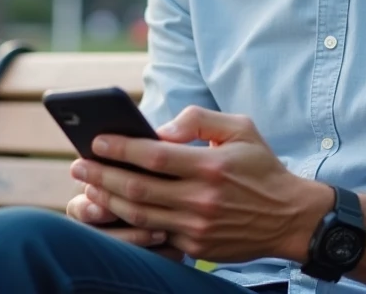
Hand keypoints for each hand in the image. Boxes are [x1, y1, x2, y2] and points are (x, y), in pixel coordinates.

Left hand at [70, 106, 333, 262]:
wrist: (290, 217)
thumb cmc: (261, 166)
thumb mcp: (240, 128)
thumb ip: (199, 119)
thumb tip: (160, 128)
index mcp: (211, 166)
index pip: (154, 156)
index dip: (120, 148)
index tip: (95, 140)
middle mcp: (202, 198)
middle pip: (137, 189)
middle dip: (100, 175)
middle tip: (76, 164)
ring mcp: (197, 226)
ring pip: (139, 215)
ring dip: (106, 200)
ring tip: (86, 185)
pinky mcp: (196, 245)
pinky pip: (152, 234)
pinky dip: (127, 222)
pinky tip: (110, 209)